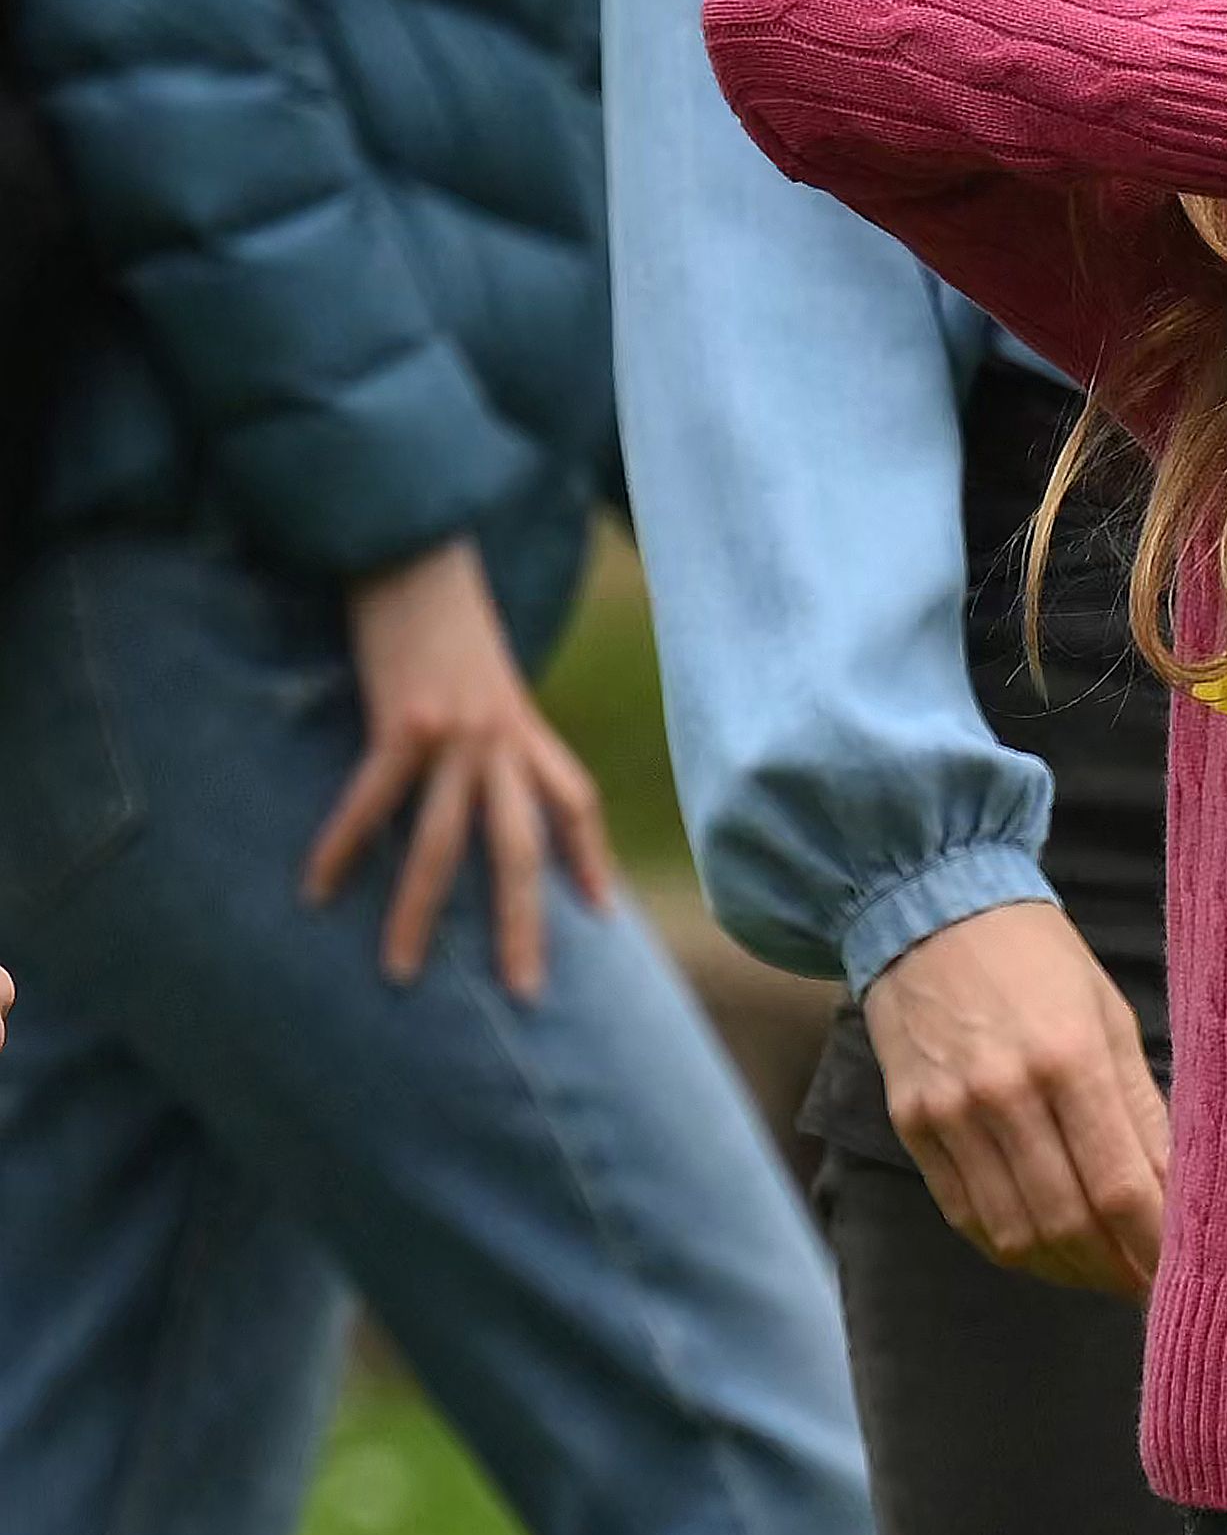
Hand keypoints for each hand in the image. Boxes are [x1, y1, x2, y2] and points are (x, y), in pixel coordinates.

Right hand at [302, 537, 615, 996]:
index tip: (602, 910)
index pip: (573, 801)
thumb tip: (476, 746)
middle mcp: (502, 737)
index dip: (588, 857)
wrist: (415, 539)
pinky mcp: (405, 721)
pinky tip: (317, 889)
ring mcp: (456, 733)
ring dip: (419, 914)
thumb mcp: (483, 663)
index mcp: (524, 724)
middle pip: (521, 849)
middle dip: (524, 924)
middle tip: (527, 994)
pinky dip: (344, 846)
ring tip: (399, 972)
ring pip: (446, 844)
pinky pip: (373, 801)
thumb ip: (489, 714)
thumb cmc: (437, 602)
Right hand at [865, 896, 1169, 1294]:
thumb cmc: (1039, 962)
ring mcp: (950, 1115)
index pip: (1120, 1186)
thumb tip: (1178, 1193)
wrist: (929, 912)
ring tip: (1103, 1274)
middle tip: (1146, 1287)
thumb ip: (1142, 1109)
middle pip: (1067, 1222)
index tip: (1180, 1274)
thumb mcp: (1110, 1017)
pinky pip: (965, 1216)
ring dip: (1066, 1270)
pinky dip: (1012, 1248)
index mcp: (1069, 1059)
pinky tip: (1047, 1250)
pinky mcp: (912, 1127)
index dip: (1153, 1245)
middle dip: (1115, 1269)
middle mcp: (1005, 1093)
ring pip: (1014, 1234)